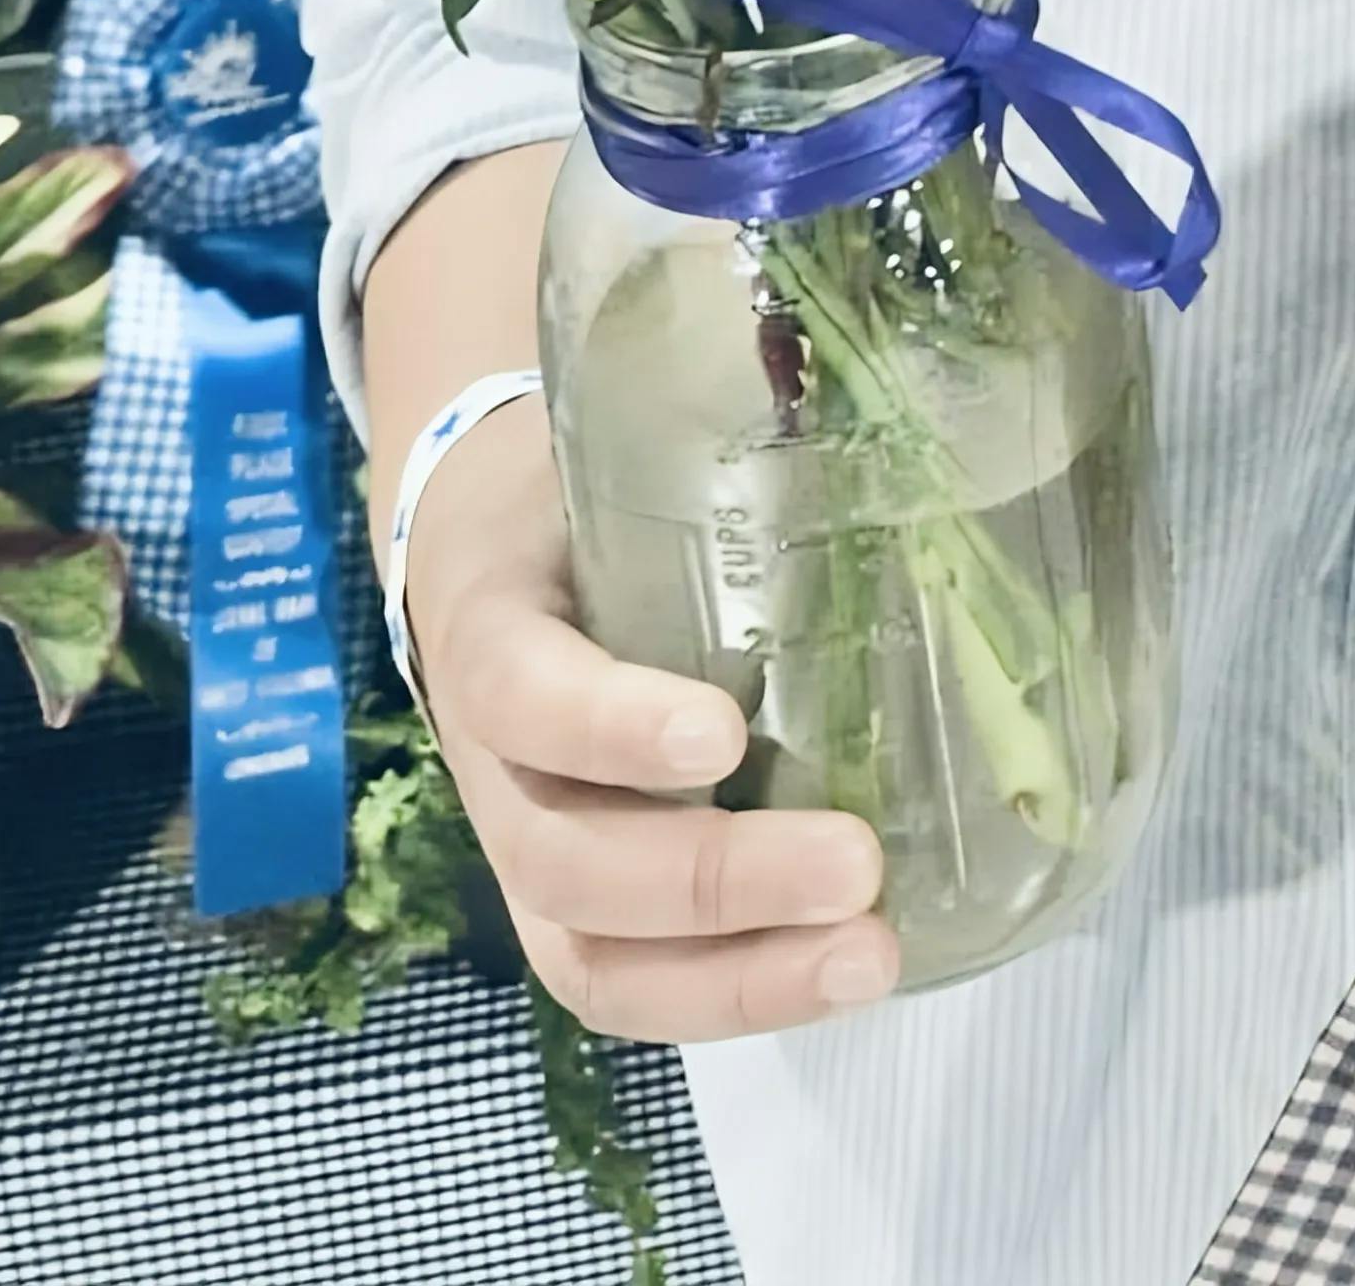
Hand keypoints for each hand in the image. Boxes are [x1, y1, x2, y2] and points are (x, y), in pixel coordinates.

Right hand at [400, 395, 898, 1040]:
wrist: (484, 544)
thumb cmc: (576, 483)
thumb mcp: (611, 439)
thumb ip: (709, 418)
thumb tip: (866, 360)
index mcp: (489, 617)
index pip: (520, 689)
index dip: (610, 725)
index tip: (722, 734)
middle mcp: (490, 759)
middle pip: (566, 856)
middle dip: (712, 881)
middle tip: (859, 865)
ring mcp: (524, 844)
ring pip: (592, 952)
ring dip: (736, 976)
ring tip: (870, 958)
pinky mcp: (570, 901)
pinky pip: (629, 980)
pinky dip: (733, 994)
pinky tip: (842, 972)